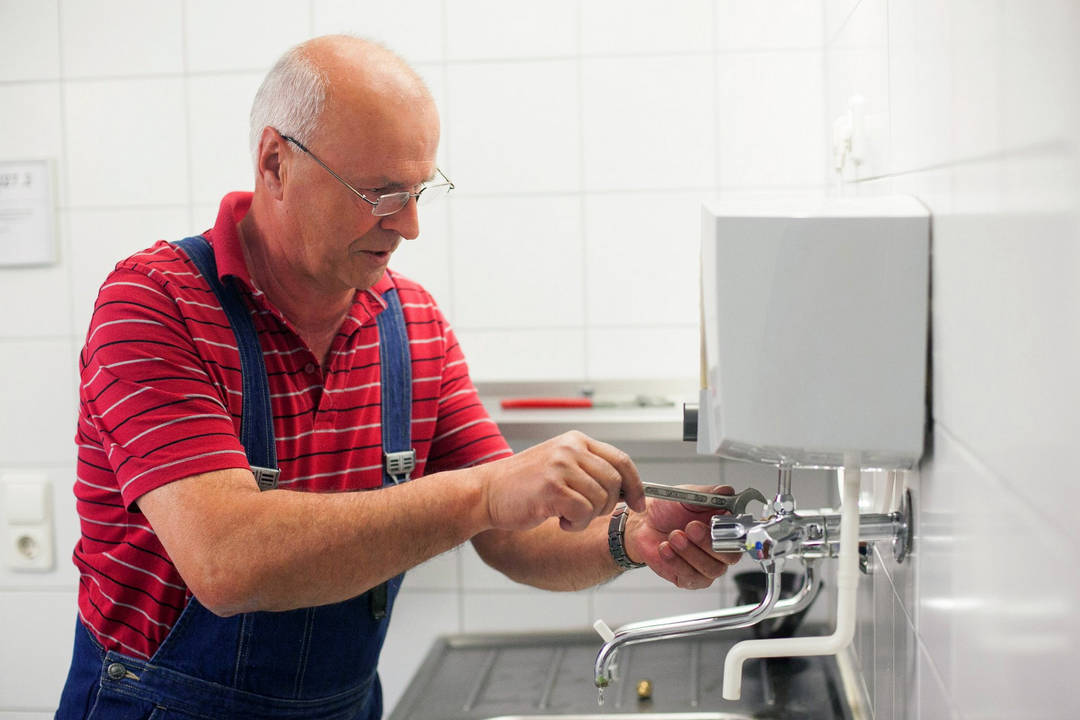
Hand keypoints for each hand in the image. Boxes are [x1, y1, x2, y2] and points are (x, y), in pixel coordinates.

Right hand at [477, 431, 644, 531]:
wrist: (486, 492)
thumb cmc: (523, 485)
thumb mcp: (559, 464)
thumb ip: (589, 469)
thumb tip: (628, 489)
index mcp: (576, 440)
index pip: (621, 460)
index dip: (636, 485)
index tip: (639, 503)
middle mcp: (570, 449)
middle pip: (615, 482)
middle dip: (607, 505)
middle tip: (584, 512)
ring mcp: (560, 466)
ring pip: (601, 500)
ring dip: (587, 516)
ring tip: (565, 514)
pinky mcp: (552, 488)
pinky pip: (584, 513)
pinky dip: (575, 524)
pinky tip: (558, 519)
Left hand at [624, 484, 742, 588]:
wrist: (643, 522)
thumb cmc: (668, 509)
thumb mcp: (688, 495)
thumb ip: (709, 494)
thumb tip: (726, 490)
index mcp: (727, 529)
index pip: (743, 537)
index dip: (733, 533)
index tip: (714, 522)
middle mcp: (720, 550)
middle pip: (730, 556)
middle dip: (708, 542)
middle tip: (690, 527)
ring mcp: (706, 567)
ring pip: (711, 569)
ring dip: (690, 552)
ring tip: (673, 536)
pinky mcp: (689, 578)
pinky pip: (690, 577)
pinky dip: (676, 562)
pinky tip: (665, 548)